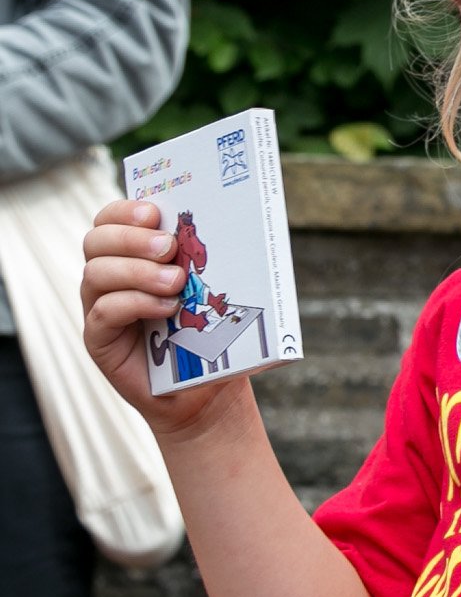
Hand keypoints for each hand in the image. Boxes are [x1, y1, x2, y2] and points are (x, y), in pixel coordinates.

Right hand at [79, 199, 243, 434]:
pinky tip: (166, 308)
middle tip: (168, 247)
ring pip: (97, 273)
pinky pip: (104, 311)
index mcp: (132, 255)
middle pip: (96, 241)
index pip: (110, 219)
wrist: (207, 386)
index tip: (154, 213)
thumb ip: (202, 259)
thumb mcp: (210, 289)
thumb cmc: (210, 332)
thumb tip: (227, 225)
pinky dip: (135, 303)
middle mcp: (109, 277)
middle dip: (131, 238)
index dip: (124, 210)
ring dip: (138, 272)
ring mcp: (100, 306)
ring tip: (176, 283)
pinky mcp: (99, 338)